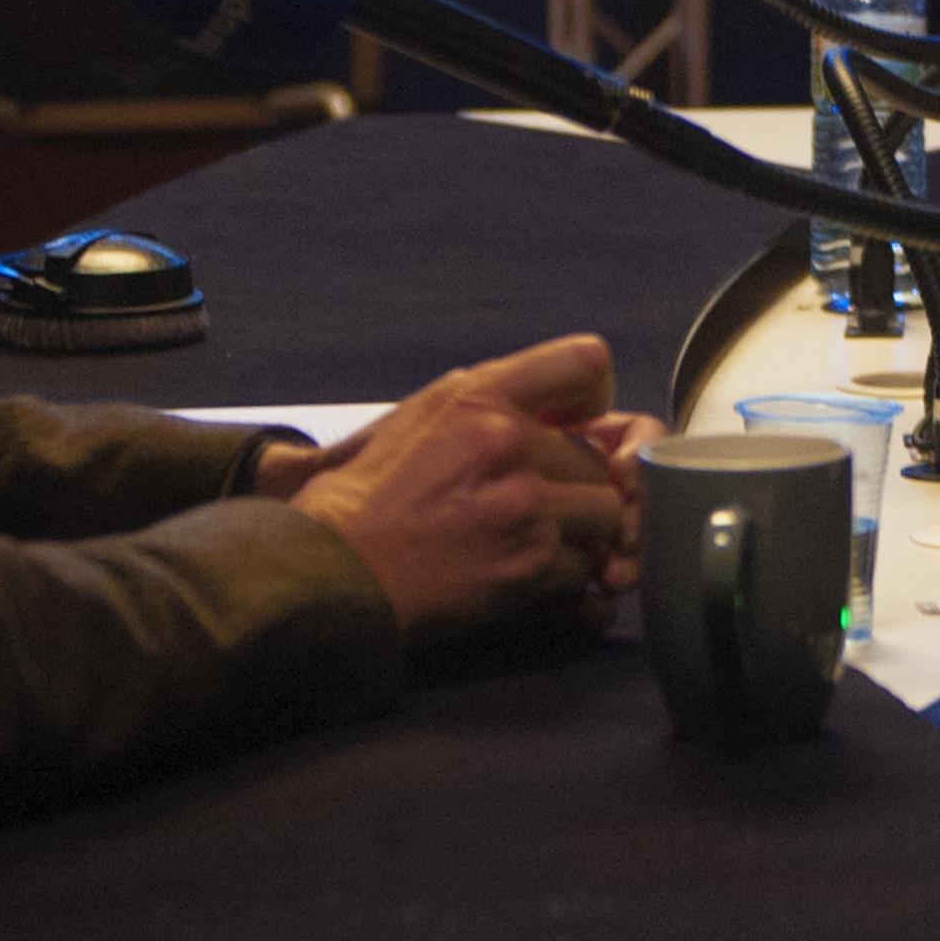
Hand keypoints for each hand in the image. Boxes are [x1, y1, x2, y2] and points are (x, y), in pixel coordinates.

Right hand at [283, 335, 640, 638]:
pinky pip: (584, 566)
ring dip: (576, 534)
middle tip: (532, 507)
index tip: (578, 426)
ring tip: (529, 542)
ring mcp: (523, 502)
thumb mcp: (423, 415)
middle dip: (572, 486)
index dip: (594, 399)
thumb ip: (492, 401)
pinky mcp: (529, 562)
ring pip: (603, 512)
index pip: (586, 362)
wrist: (336, 570)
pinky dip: (561, 578)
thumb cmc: (370, 498)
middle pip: (594, 457)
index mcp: (478, 395)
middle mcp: (506, 439)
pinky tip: (519, 576)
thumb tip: (561, 409)